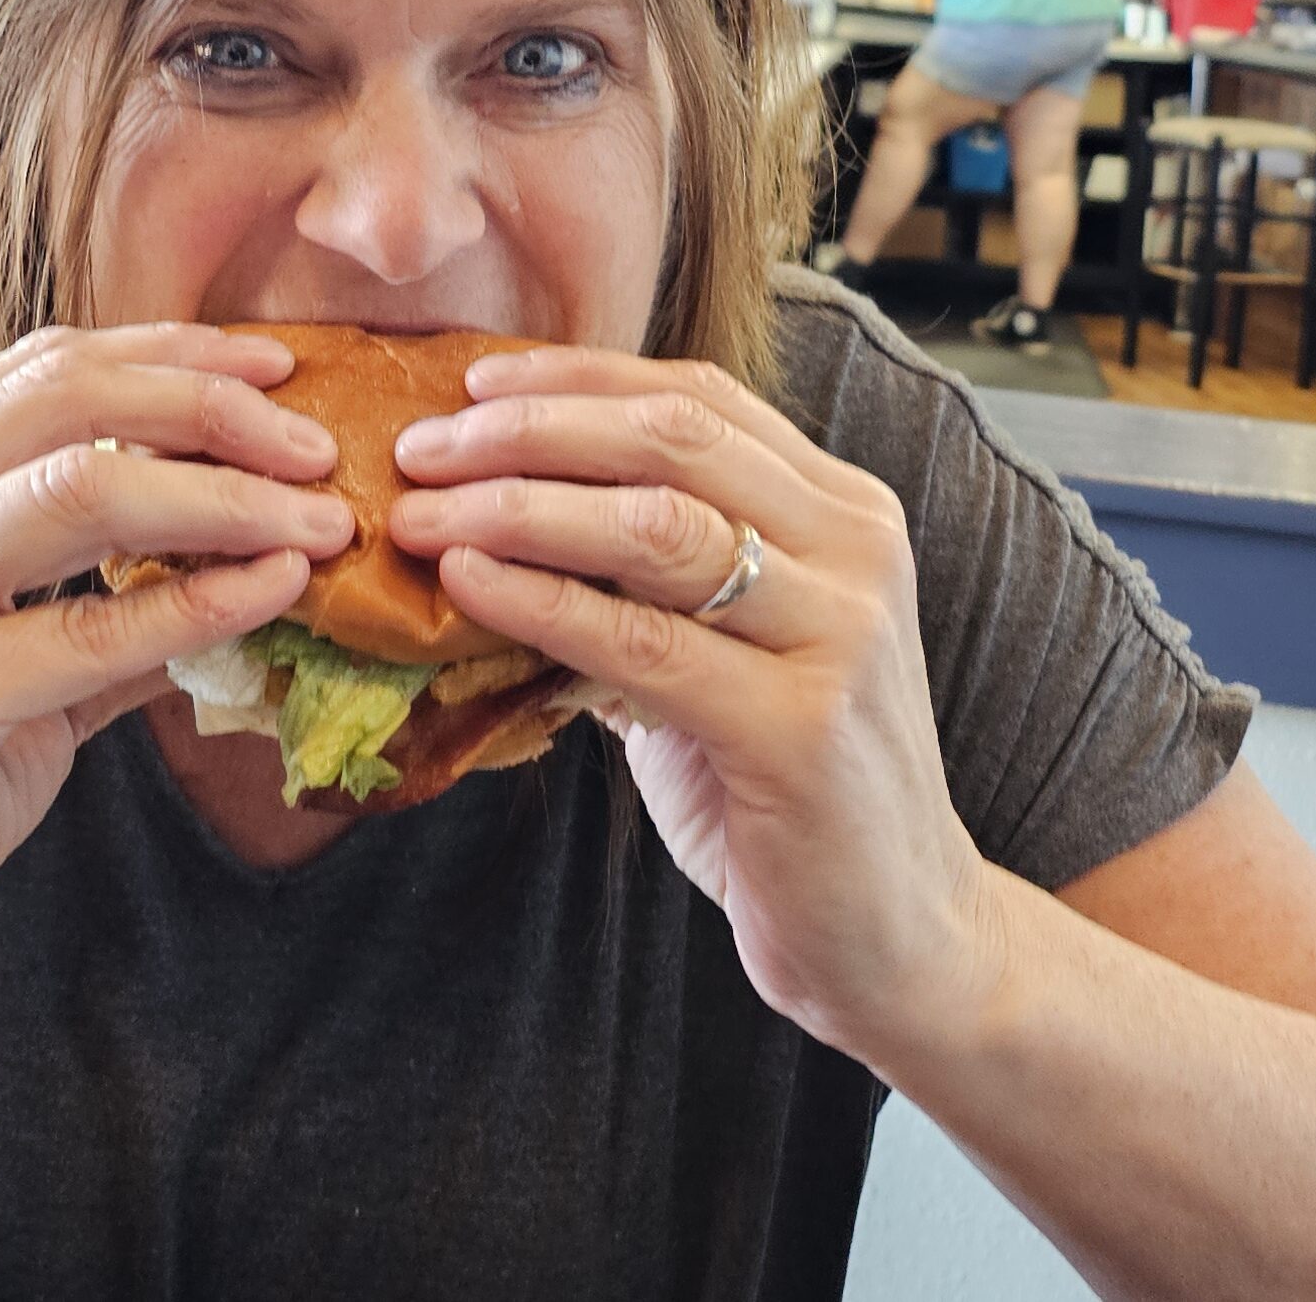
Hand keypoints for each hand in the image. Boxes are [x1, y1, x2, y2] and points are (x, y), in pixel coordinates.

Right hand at [0, 324, 338, 1059]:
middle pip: (65, 398)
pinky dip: (198, 601)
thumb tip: (236, 572)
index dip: (168, 357)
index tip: (276, 373)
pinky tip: (272, 592)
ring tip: (320, 516)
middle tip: (319, 443)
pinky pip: (85, 634)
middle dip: (211, 406)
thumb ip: (91, 610)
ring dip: (226, 493)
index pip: (39, 371)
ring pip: (81, 491)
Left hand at [390, 351, 997, 1065]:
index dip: (578, 379)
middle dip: (531, 429)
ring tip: (419, 513)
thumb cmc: (790, 792)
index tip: (471, 381)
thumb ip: (652, 581)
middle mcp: (856, 551)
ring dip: (517, 507)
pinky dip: (542, 602)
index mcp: (845, 513)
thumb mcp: (729, 653)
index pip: (700, 399)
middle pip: (673, 439)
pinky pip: (645, 644)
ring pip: (656, 526)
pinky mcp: (800, 730)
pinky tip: (468, 585)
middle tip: (421, 446)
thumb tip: (499, 517)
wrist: (897, 936)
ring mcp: (839, 635)